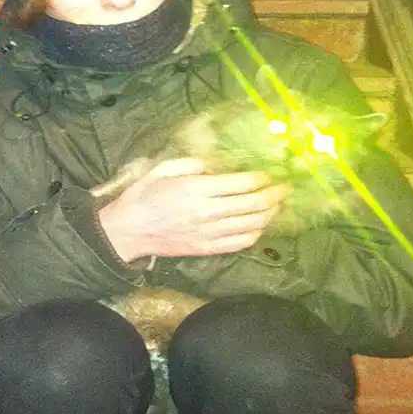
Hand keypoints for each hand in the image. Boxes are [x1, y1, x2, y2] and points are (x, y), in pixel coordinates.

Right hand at [98, 158, 290, 262]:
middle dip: (275, 195)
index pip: (242, 184)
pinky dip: (257, 233)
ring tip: (279, 205)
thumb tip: (218, 166)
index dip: (262, 179)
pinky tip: (262, 225)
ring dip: (271, 214)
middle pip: (253, 204)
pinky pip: (241, 243)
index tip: (271, 174)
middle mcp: (207, 211)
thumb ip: (194, 164)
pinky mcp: (207, 249)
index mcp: (196, 188)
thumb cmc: (143, 196)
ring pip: (252, 224)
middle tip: (285, 188)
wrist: (128, 232)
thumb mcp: (163, 168)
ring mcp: (209, 233)